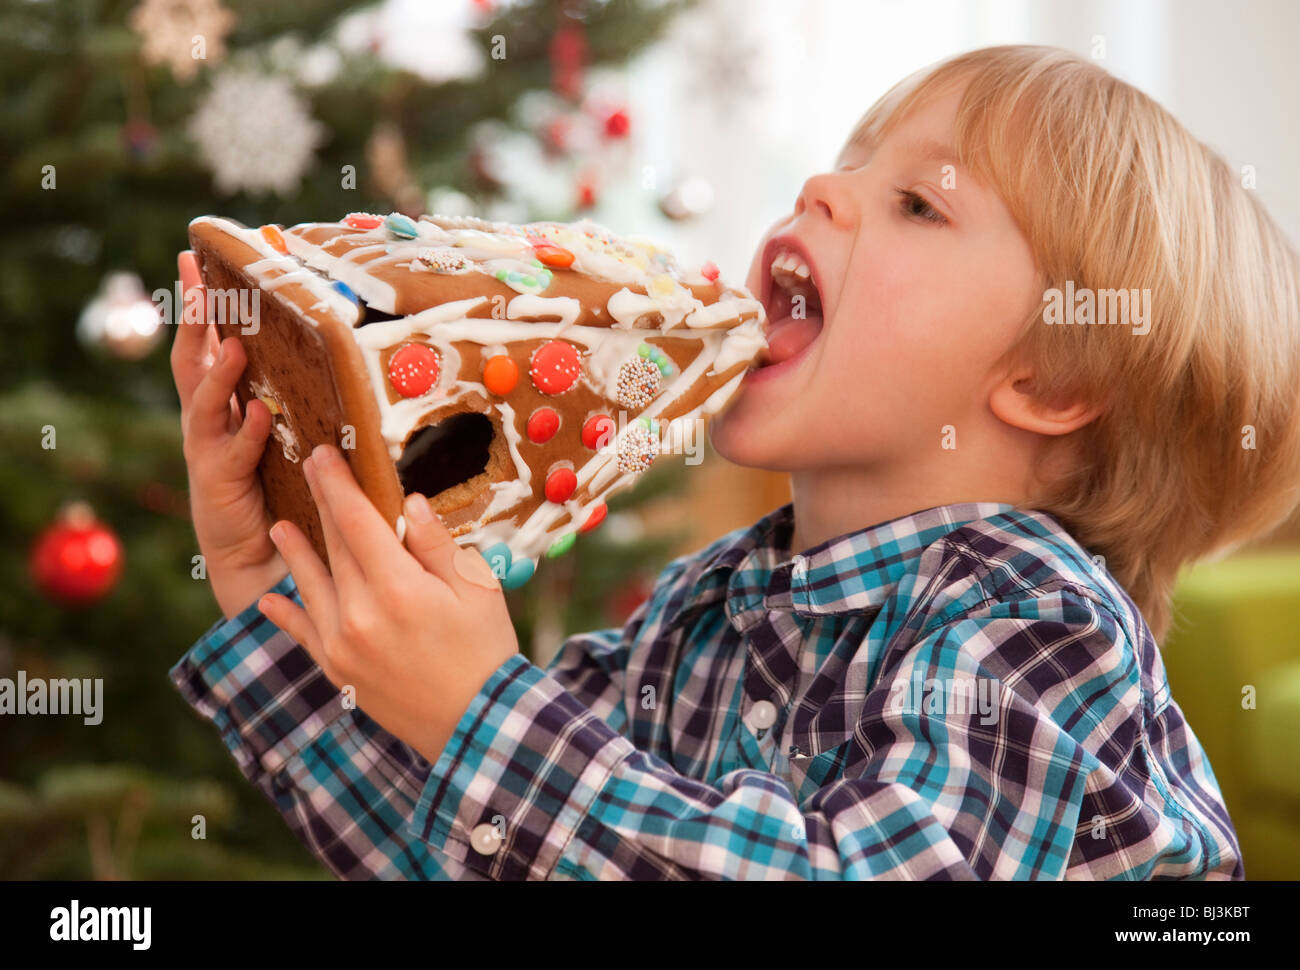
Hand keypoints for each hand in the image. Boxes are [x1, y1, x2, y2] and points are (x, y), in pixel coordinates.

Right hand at [171, 251, 287, 618]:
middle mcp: (207, 420)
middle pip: (192, 360)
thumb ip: (286, 396)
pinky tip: (261, 414)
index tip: (196, 259)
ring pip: (205, 403)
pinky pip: (233, 453)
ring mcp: (208, 449)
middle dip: (192, 320)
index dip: (199, 303)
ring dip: (221, 374)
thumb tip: (317, 347)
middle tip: (195, 280)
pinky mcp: (219, 483)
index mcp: (221, 402)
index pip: (207, 343)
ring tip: (235, 347)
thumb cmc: (274, 486)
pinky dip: (247, 433)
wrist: (259, 552)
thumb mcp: (280, 432)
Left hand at [256, 443, 519, 764]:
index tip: (322, 455)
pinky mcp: (338, 671)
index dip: (337, 485)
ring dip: (293, 554)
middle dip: (320, 504)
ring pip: (311, 586)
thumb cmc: (485, 650)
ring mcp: (343, 645)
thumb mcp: (477, 590)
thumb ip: (437, 546)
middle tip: (307, 470)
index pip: (358, 522)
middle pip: (334, 547)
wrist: (476, 724)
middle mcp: (360, 614)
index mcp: (398, 588)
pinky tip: (268, 601)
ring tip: (278, 527)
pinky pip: (303, 636)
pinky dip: (285, 616)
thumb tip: (409, 504)